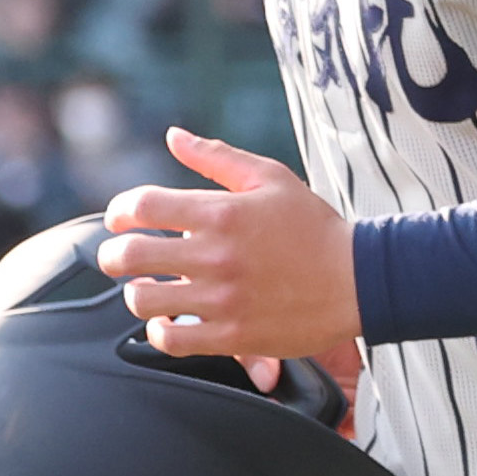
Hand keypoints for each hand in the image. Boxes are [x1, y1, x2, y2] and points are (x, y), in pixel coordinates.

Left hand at [99, 130, 361, 386]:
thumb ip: (217, 157)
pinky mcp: (234, 335)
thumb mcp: (272, 180)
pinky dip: (160, 330)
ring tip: (150, 290)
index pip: (141, 205)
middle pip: (128, 255)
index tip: (122, 221)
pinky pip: (171, 339)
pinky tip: (172, 320)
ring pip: (142, 299)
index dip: (119, 212)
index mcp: (222, 213)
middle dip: (114, 255)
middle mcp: (217, 255)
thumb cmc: (316, 229)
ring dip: (137, 293)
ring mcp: (224, 298)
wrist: (362, 280)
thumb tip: (173, 136)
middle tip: (123, 258)